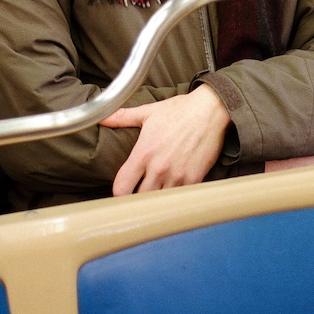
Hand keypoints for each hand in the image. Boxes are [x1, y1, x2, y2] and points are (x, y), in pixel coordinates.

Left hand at [101, 84, 231, 195]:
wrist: (211, 110)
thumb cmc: (180, 110)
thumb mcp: (149, 112)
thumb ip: (123, 117)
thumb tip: (102, 117)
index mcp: (143, 153)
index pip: (121, 188)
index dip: (119, 193)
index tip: (123, 191)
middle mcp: (158, 168)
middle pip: (140, 200)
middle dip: (138, 199)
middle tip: (140, 195)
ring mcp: (177, 176)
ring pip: (160, 202)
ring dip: (157, 200)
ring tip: (157, 195)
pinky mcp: (194, 180)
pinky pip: (180, 199)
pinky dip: (176, 199)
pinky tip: (174, 192)